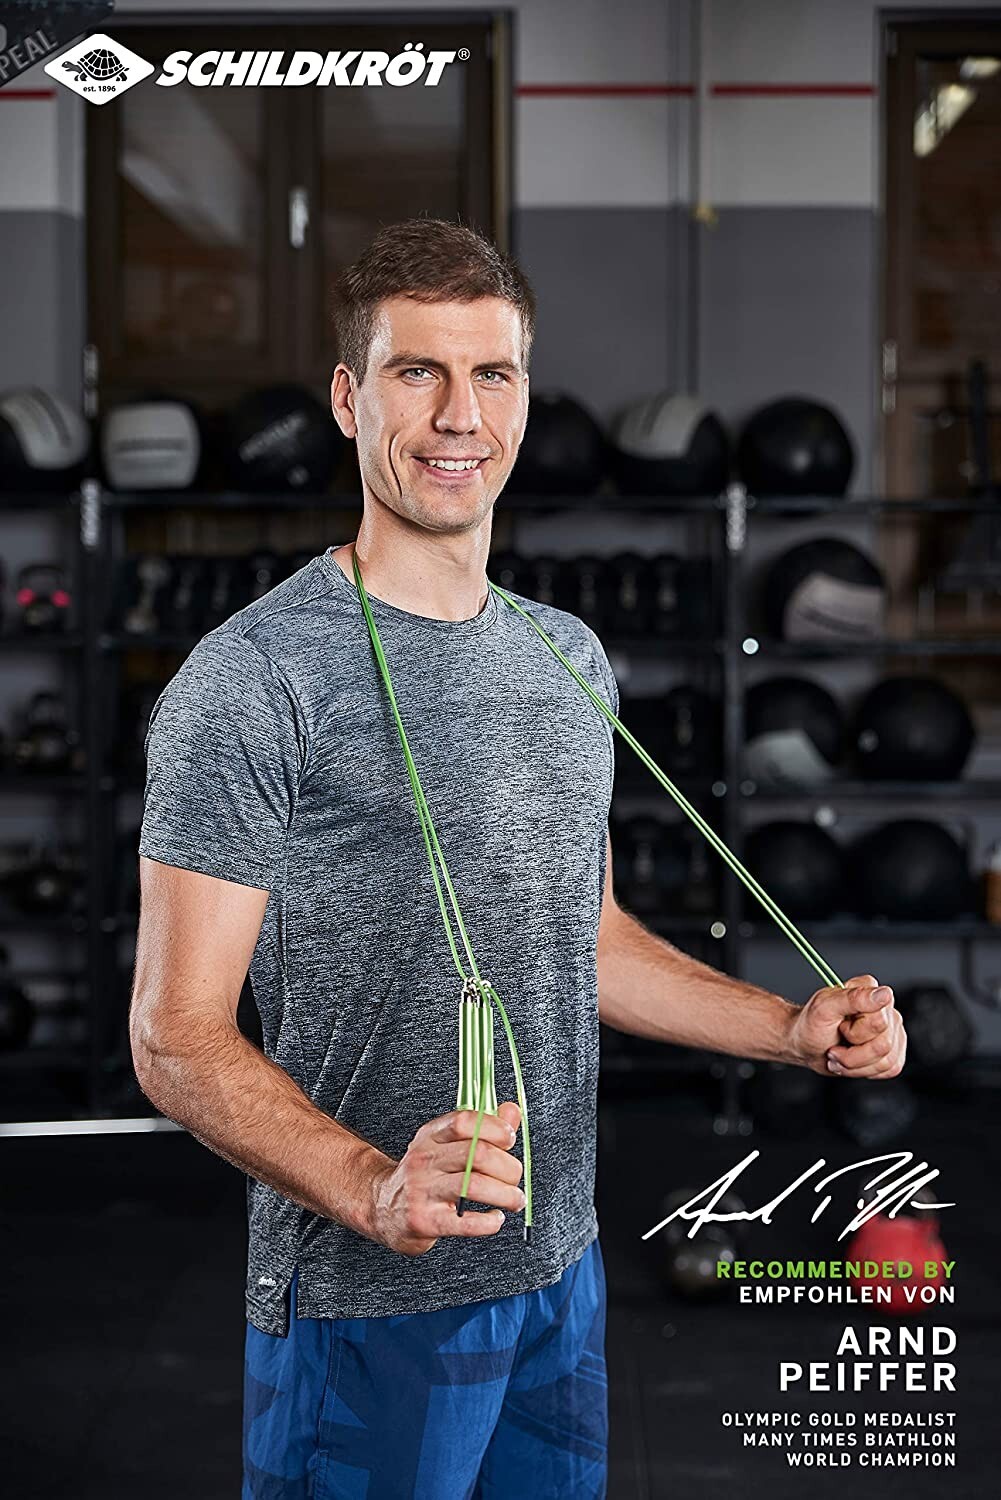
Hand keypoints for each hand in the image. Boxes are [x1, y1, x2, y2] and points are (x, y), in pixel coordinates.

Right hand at [368, 1101, 524, 1255]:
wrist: (382, 1208)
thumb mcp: (446, 1145)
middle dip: (508, 1167)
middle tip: (515, 1177)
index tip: (509, 1139)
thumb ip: (483, 1128)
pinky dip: (489, 1222)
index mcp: (431, 1135)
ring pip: (474, 1186)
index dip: (494, 1127)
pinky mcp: (424, 1221)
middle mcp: (425, 1159)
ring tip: (514, 1200)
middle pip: (477, 1154)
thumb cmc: (424, 1176)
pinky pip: (465, 1222)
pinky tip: (496, 1219)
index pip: (464, 1121)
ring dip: (505, 1194)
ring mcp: (422, 1190)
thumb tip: (512, 1110)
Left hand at [787, 973, 906, 1079]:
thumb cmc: (810, 1026)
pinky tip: (850, 1061)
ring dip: (856, 1064)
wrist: (805, 1047)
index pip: (879, 1021)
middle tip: (834, 1046)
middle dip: (853, 1054)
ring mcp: (890, 1030)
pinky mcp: (892, 1050)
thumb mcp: (824, 1008)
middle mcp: (884, 1009)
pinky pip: (890, 1068)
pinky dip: (864, 1071)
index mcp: (870, 991)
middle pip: (884, 1044)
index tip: (839, 1027)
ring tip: (839, 1054)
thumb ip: (853, 998)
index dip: (855, 1032)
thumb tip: (883, 994)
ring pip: (887, 1060)